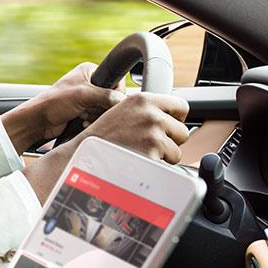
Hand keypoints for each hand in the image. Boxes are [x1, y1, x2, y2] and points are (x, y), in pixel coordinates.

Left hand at [3, 62, 126, 152]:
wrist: (39, 121)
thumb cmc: (54, 103)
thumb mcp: (82, 95)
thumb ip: (105, 96)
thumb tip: (122, 100)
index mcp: (89, 71)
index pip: (115, 80)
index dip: (114, 93)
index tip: (106, 101)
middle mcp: (88, 82)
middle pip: (111, 97)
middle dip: (101, 107)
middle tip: (88, 110)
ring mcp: (86, 97)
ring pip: (105, 109)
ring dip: (95, 116)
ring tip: (82, 116)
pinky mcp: (83, 110)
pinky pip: (97, 117)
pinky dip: (91, 121)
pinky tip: (80, 122)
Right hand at [75, 91, 189, 163]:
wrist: (84, 153)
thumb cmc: (102, 136)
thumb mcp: (124, 110)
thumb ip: (147, 110)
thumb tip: (172, 116)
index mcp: (144, 100)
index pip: (182, 106)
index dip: (176, 119)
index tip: (168, 126)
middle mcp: (151, 115)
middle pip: (182, 132)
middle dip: (169, 141)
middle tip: (148, 143)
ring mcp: (152, 135)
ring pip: (176, 151)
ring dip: (163, 156)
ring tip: (141, 153)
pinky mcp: (151, 155)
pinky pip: (167, 166)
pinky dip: (156, 167)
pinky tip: (139, 161)